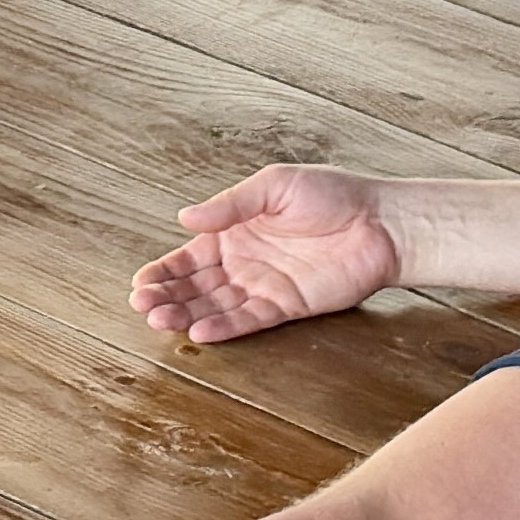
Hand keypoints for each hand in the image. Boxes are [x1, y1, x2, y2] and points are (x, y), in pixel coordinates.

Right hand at [133, 164, 403, 342]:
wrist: (380, 222)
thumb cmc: (332, 194)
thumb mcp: (273, 186)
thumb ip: (229, 206)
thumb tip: (184, 217)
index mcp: (234, 232)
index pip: (188, 257)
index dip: (163, 271)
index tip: (139, 282)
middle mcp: (243, 263)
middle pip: (195, 286)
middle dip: (166, 296)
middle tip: (142, 305)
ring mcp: (263, 286)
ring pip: (215, 306)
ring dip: (187, 315)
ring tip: (159, 321)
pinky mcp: (286, 306)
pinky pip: (248, 320)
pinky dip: (223, 328)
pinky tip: (199, 333)